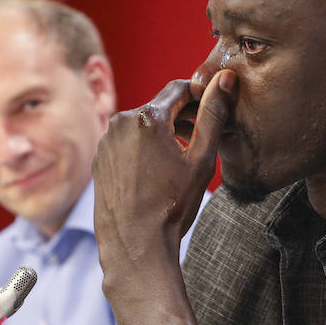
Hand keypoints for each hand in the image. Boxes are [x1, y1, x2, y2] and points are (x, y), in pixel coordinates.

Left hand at [92, 71, 235, 324]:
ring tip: (185, 155)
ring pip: (142, 125)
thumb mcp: (202, 160)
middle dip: (183, 116)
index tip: (215, 105)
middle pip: (160, 107)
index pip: (179, 89)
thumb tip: (225, 79)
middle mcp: (120, 123)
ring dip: (164, 132)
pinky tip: (160, 169)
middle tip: (206, 134)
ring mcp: (106, 141)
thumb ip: (213, 115)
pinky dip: (145, 147)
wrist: (135, 245)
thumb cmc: (170, 206)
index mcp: (145, 118)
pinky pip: (127, 142)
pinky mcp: (100, 159)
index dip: (201, 94)